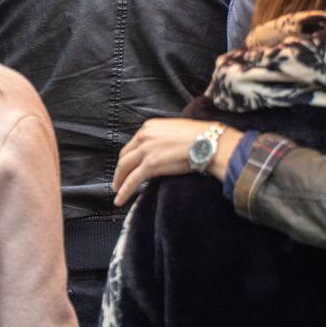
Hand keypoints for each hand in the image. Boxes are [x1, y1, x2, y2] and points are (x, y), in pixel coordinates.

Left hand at [113, 118, 240, 205]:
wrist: (208, 142)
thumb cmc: (200, 136)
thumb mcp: (175, 129)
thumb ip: (163, 137)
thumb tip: (162, 149)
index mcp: (150, 126)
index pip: (133, 144)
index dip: (128, 157)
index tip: (127, 166)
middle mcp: (144, 136)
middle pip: (125, 156)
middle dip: (120, 170)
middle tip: (118, 180)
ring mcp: (146, 150)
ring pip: (125, 168)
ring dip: (119, 181)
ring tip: (117, 192)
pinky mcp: (150, 165)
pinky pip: (132, 180)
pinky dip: (124, 191)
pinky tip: (120, 199)